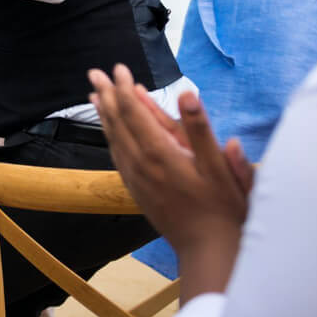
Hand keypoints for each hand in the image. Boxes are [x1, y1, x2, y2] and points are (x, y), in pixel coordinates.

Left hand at [89, 65, 248, 279]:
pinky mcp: (136, 189)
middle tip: (95, 73)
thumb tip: (187, 94)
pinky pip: (117, 155)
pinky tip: (109, 130)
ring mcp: (135, 177)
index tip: (119, 68)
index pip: (134, 112)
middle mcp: (141, 163)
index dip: (125, 88)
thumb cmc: (222, 207)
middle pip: (117, 121)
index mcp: (160, 152)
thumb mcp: (219, 167)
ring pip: (113, 138)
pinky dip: (110, 136)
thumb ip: (200, 130)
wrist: (208, 248)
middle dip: (107, 94)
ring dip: (104, 114)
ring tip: (95, 95)